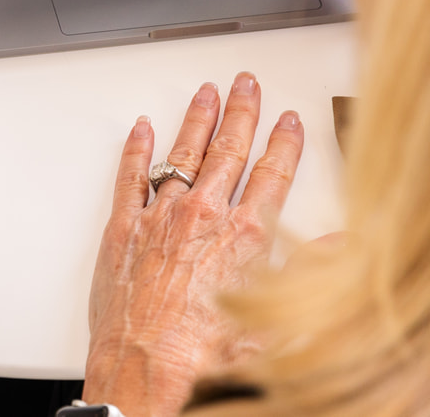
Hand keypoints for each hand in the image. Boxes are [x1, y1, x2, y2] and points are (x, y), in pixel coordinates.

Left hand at [83, 74, 303, 416]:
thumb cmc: (207, 357)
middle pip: (227, 151)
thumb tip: (336, 244)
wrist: (147, 373)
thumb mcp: (276, 320)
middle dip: (241, 112)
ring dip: (195, 119)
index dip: (283, 143)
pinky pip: (128, 176)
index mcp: (245, 236)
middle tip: (245, 85)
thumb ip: (305, 272)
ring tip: (205, 92)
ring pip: (180, 153)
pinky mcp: (121, 229)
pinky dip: (136, 148)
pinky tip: (142, 128)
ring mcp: (159, 219)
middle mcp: (201, 218)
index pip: (272, 174)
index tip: (288, 121)